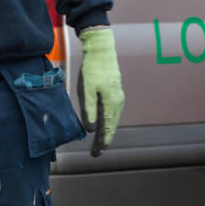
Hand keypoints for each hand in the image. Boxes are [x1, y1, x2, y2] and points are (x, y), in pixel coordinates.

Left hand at [78, 27, 124, 152]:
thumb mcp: (86, 91)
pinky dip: (107, 122)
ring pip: (112, 120)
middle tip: (95, 154)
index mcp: (111, 103)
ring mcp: (118, 97)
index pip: (107, 128)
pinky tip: (102, 125)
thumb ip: (88, 110)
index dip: (102, 142)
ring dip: (105, 132)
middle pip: (111, 126)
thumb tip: (90, 130)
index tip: (97, 154)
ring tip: (98, 143)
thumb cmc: (92, 71)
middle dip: (103, 140)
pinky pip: (112, 113)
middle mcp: (118, 102)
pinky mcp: (115, 93)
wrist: (102, 51)